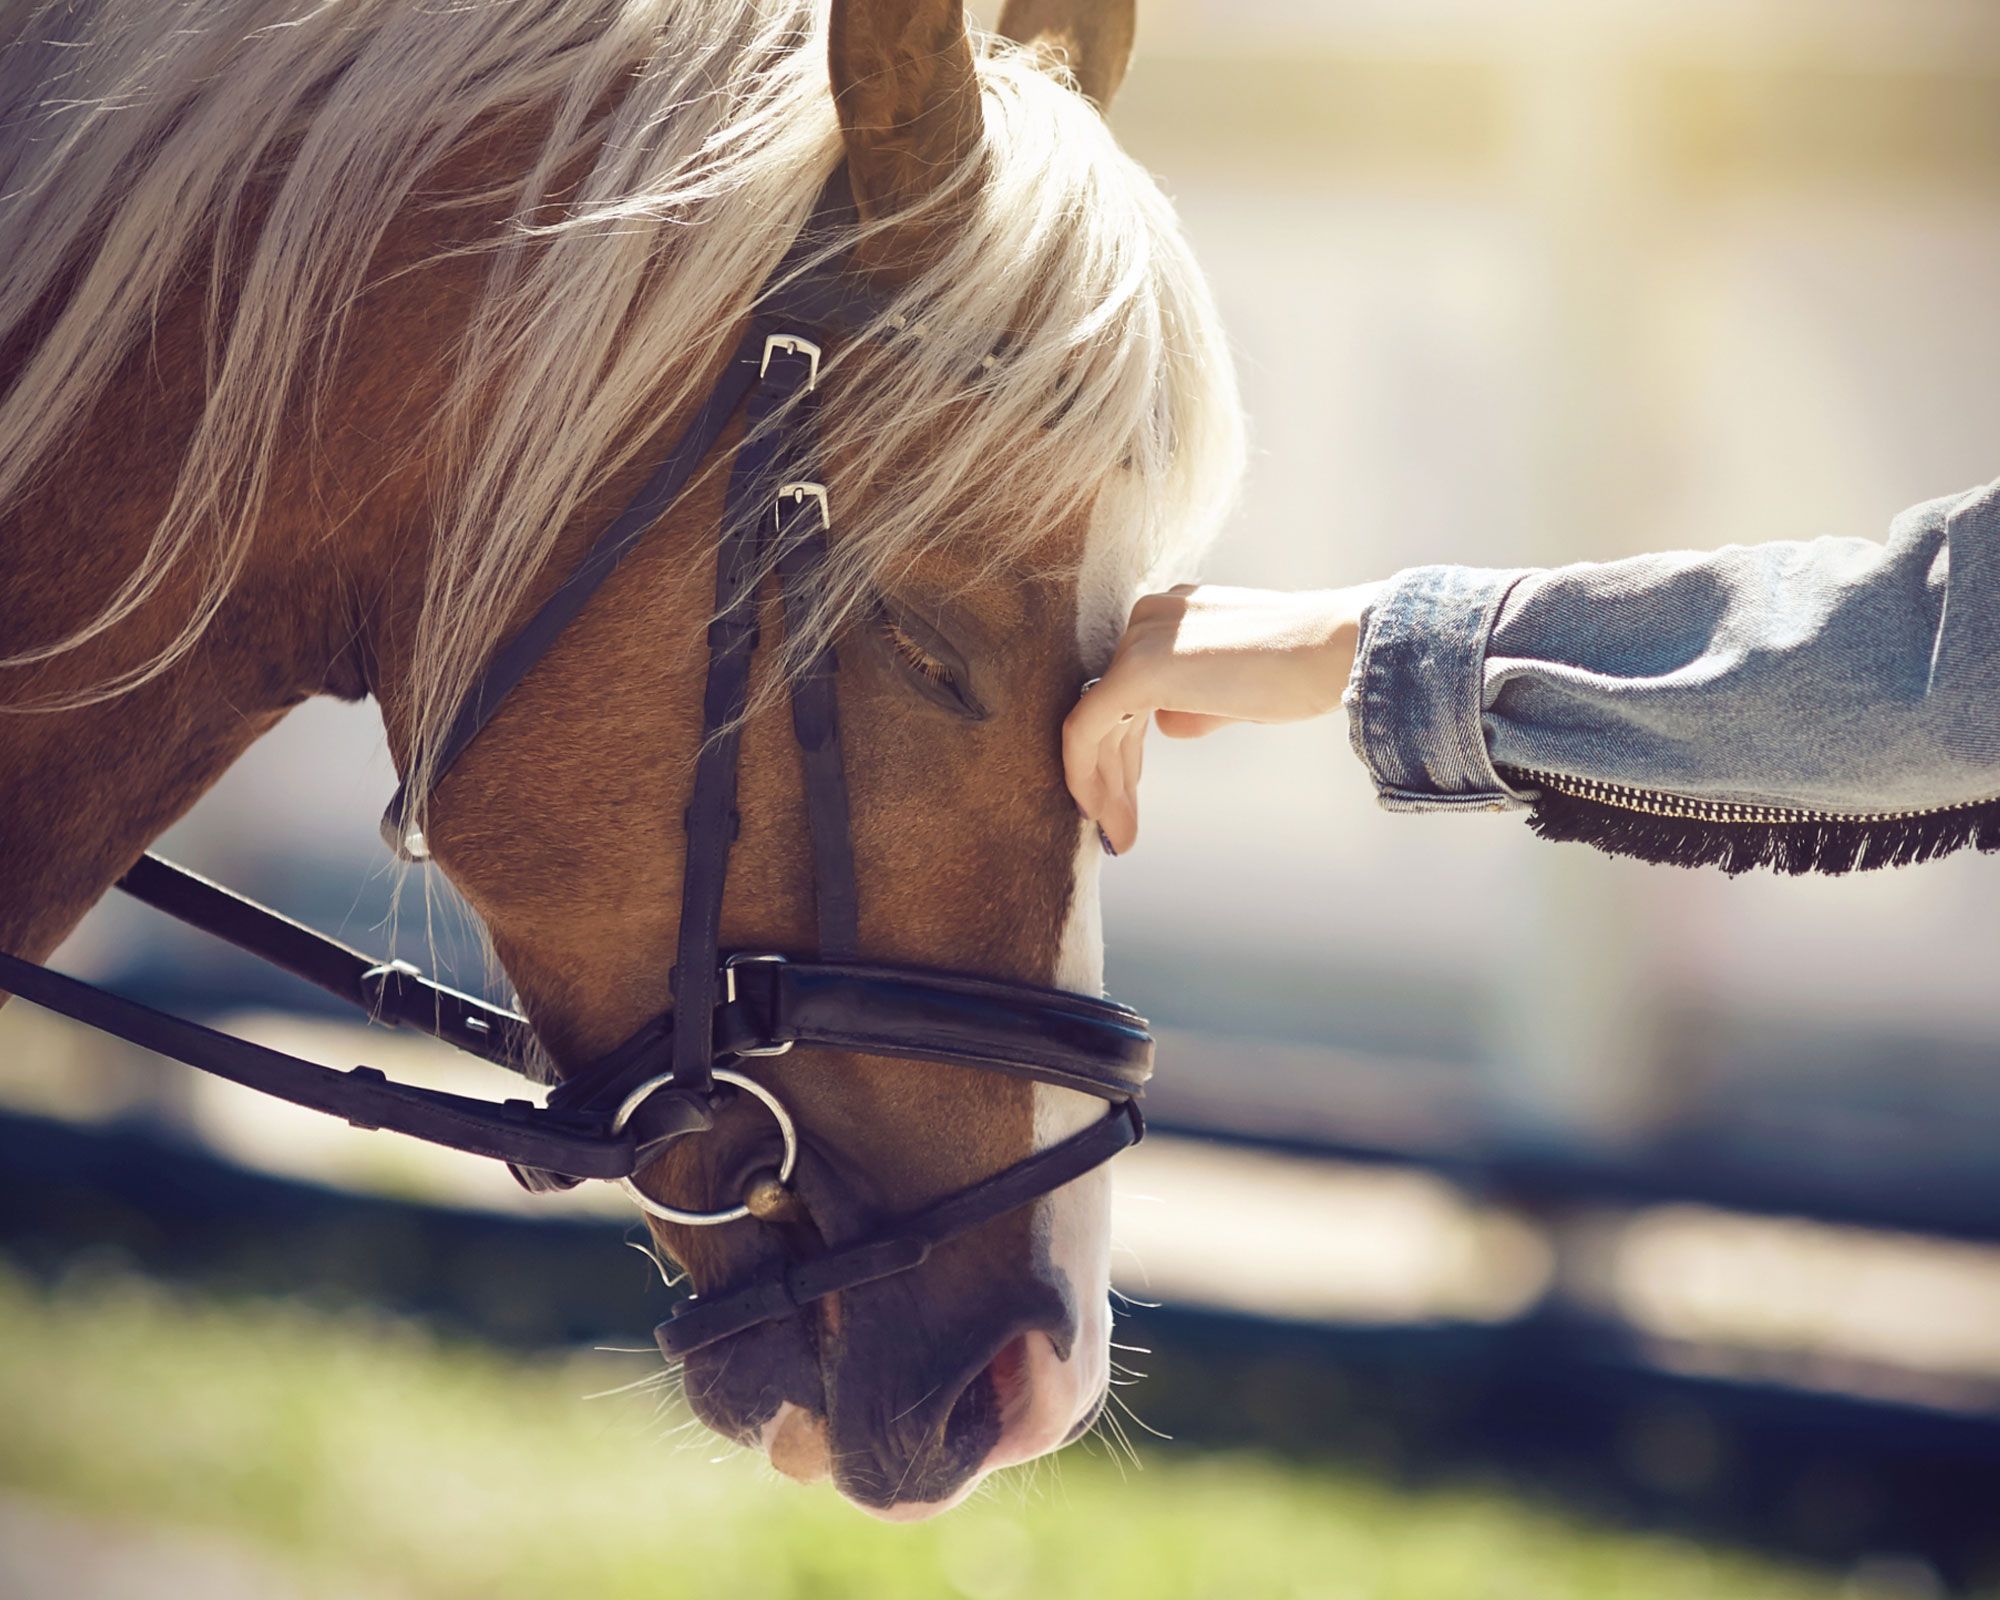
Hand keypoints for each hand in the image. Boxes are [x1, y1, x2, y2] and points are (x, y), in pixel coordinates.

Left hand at [1064, 583, 1381, 852]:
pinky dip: (1085, 773)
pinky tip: (1101, 813)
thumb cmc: (1308, 672)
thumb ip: (1200, 702)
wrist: (1338, 650)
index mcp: (1175, 615)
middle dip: (1113, 773)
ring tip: (1120, 835)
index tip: (1128, 797)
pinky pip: (1087, 727)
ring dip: (1104, 785)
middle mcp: (1151, 616)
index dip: (1125, 750)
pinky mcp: (1137, 667)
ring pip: (1098, 721)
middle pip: (1114, 708)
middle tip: (1120, 828)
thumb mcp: (1240, 690)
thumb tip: (1170, 723)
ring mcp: (1141, 636)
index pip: (1134, 691)